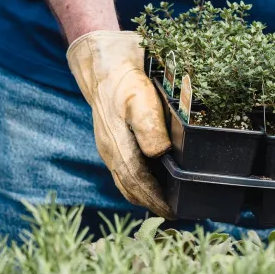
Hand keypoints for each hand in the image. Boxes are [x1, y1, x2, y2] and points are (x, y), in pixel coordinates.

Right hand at [67, 31, 174, 218]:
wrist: (100, 59)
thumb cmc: (122, 75)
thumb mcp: (140, 95)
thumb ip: (149, 126)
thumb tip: (161, 154)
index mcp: (117, 145)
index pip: (137, 183)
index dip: (155, 200)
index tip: (174, 213)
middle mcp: (110, 150)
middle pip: (129, 188)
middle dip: (151, 203)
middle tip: (174, 214)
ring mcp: (108, 145)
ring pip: (125, 180)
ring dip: (143, 195)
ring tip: (164, 203)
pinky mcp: (110, 138)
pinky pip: (123, 169)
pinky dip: (137, 182)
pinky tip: (150, 180)